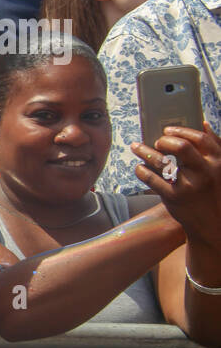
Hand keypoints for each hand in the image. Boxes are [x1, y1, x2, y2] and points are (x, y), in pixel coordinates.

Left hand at [132, 123, 220, 243]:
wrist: (213, 223)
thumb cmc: (213, 190)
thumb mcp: (220, 169)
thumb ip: (214, 146)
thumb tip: (203, 123)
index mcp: (218, 162)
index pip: (200, 139)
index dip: (181, 131)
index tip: (167, 130)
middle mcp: (204, 172)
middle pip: (181, 147)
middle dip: (164, 141)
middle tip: (157, 141)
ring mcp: (188, 185)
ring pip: (161, 162)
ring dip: (144, 151)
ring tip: (136, 147)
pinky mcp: (173, 197)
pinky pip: (151, 178)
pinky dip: (142, 170)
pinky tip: (139, 167)